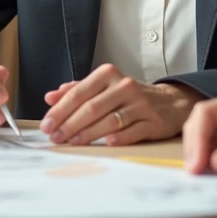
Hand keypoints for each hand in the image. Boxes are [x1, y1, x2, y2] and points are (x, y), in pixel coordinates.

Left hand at [39, 64, 199, 145]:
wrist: (169, 102)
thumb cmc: (128, 96)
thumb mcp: (103, 87)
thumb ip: (76, 90)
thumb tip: (50, 97)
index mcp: (109, 74)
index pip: (79, 93)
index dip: (60, 110)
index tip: (47, 125)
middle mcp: (125, 86)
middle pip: (92, 107)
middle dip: (70, 124)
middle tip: (55, 137)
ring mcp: (140, 104)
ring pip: (110, 120)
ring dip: (89, 133)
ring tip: (72, 142)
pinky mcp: (153, 121)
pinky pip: (133, 131)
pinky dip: (120, 137)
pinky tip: (107, 143)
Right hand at [182, 88, 216, 173]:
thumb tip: (216, 163)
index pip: (207, 113)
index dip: (196, 138)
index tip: (197, 165)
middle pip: (203, 122)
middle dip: (195, 146)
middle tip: (195, 173)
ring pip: (209, 134)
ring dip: (202, 153)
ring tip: (201, 175)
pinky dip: (214, 157)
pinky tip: (215, 171)